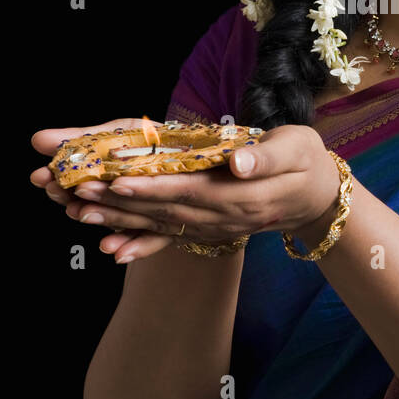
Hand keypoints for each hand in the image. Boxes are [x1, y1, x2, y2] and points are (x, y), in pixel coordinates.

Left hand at [31, 121, 340, 263]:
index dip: (154, 188)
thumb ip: (268, 157)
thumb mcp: (298, 149)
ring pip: (162, 225)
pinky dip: (142, 245)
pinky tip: (112, 249)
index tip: (119, 180)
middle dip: (121, 203)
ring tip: (80, 211)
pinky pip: (172, 239)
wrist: (319, 199)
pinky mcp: (210, 231)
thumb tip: (238, 162)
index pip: (190, 190)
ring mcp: (216, 229)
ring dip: (120, 220)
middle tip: (79, 191)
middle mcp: (224, 218)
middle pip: (166, 211)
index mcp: (244, 195)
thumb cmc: (308, 162)